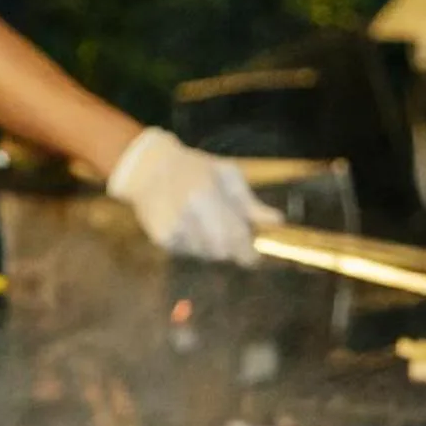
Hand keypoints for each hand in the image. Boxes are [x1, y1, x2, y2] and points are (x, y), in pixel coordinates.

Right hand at [107, 128, 282, 265]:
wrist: (148, 169)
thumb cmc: (194, 168)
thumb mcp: (227, 175)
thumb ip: (250, 202)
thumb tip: (277, 222)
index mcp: (205, 196)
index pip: (234, 235)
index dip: (247, 252)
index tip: (254, 258)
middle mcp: (187, 216)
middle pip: (220, 251)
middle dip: (231, 250)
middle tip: (233, 238)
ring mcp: (172, 230)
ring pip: (205, 255)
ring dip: (213, 247)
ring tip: (208, 225)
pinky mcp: (161, 240)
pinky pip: (188, 253)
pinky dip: (196, 246)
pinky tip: (191, 227)